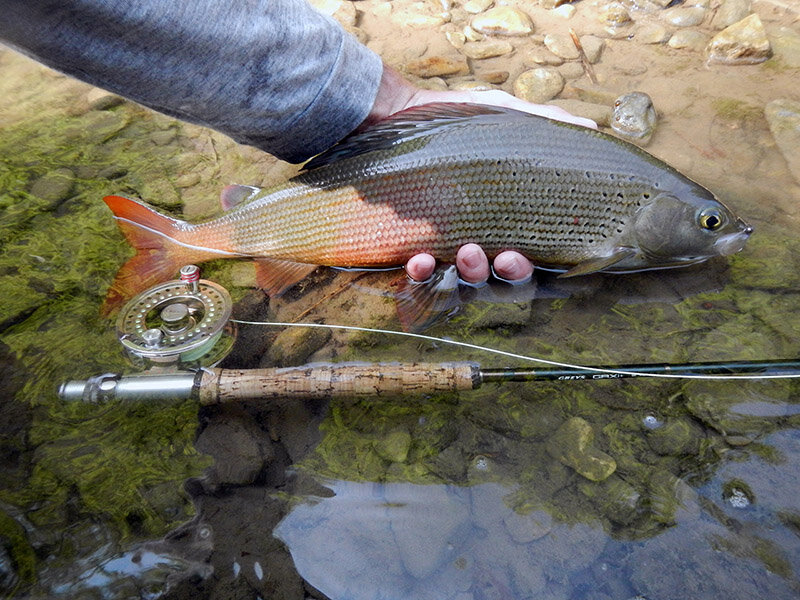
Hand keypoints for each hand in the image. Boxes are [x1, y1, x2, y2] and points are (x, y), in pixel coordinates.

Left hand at [368, 66, 592, 284]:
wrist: (398, 113)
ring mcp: (442, 243)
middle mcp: (475, 237)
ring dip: (471, 273)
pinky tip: (420, 260)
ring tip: (467, 252)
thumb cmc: (456, 121)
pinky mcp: (410, 242)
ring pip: (462, 279)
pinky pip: (419, 271)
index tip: (519, 254)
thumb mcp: (504, 116)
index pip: (523, 256)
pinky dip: (422, 271)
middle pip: (498, 276)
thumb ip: (545, 125)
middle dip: (505, 273)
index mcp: (503, 219)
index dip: (525, 266)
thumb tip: (591, 131)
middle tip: (502, 257)